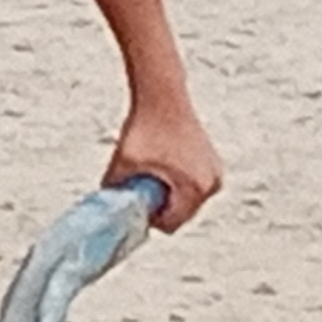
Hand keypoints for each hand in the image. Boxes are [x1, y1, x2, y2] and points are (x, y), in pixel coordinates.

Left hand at [107, 91, 222, 228]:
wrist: (162, 96)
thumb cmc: (146, 127)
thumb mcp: (122, 163)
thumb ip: (114, 191)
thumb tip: (105, 210)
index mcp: (195, 188)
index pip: (171, 224)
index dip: (149, 219)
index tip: (135, 203)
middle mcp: (212, 184)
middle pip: (180, 214)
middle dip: (159, 207)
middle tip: (140, 187)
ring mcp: (215, 173)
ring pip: (186, 201)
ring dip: (168, 195)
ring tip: (151, 173)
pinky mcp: (212, 163)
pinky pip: (192, 186)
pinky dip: (177, 183)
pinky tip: (162, 166)